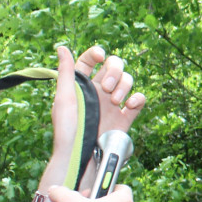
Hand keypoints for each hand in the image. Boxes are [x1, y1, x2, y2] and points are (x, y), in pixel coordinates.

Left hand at [51, 45, 147, 161]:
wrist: (82, 155)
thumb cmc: (67, 129)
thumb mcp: (64, 97)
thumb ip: (65, 72)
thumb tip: (62, 47)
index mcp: (82, 84)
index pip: (90, 60)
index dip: (96, 54)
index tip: (100, 57)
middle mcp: (98, 91)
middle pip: (114, 66)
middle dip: (114, 71)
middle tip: (106, 88)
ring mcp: (113, 104)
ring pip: (127, 81)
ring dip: (124, 86)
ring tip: (115, 102)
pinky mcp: (125, 117)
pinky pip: (138, 101)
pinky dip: (138, 99)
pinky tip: (129, 105)